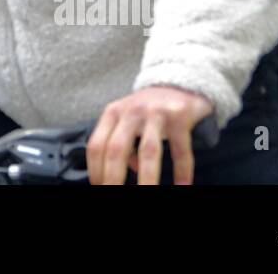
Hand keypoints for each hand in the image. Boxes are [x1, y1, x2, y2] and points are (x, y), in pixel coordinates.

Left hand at [85, 85, 213, 184]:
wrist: (181, 82)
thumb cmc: (149, 108)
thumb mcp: (128, 120)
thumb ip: (122, 142)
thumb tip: (129, 168)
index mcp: (113, 113)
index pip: (96, 145)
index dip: (95, 170)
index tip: (98, 187)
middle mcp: (131, 112)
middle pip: (116, 149)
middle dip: (113, 178)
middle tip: (113, 194)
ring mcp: (155, 113)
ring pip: (148, 151)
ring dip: (146, 178)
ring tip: (148, 194)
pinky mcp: (179, 116)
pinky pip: (180, 149)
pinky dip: (182, 171)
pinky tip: (183, 186)